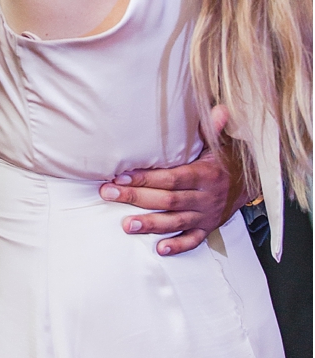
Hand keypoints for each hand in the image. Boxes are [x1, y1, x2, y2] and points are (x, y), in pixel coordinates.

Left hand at [102, 107, 241, 254]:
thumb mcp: (220, 143)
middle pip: (167, 199)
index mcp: (205, 174)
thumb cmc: (225, 160)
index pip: (172, 178)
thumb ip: (213, 129)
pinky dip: (178, 245)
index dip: (146, 178)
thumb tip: (220, 108)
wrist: (249, 183)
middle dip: (136, 198)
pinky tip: (160, 249)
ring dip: (151, 225)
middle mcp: (205, 197)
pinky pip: (193, 240)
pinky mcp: (207, 228)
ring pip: (176, 221)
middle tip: (107, 194)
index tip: (120, 176)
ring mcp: (206, 215)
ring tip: (126, 225)